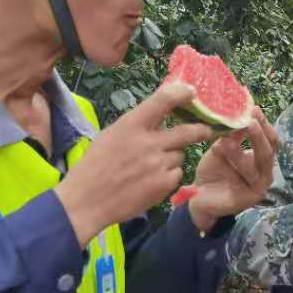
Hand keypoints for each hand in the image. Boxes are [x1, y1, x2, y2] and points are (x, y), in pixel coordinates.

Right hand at [56, 84, 212, 244]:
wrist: (86, 200)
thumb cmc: (95, 165)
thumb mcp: (111, 135)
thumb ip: (137, 125)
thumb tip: (161, 113)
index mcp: (132, 125)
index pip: (163, 100)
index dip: (182, 93)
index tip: (191, 92)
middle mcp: (149, 142)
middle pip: (189, 131)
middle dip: (201, 130)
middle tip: (205, 130)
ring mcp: (159, 164)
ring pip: (180, 155)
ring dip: (172, 157)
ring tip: (151, 166)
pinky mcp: (165, 184)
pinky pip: (176, 173)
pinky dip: (168, 176)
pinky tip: (150, 181)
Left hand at [186, 109, 279, 233]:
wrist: (200, 198)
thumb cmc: (213, 172)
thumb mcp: (222, 149)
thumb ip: (232, 136)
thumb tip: (238, 114)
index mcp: (261, 159)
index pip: (270, 139)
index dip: (264, 123)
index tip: (253, 109)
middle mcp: (265, 172)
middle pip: (269, 149)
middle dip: (259, 133)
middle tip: (250, 120)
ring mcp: (260, 185)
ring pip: (258, 162)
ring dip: (242, 148)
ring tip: (228, 138)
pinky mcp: (251, 197)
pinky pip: (247, 177)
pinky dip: (235, 162)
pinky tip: (221, 149)